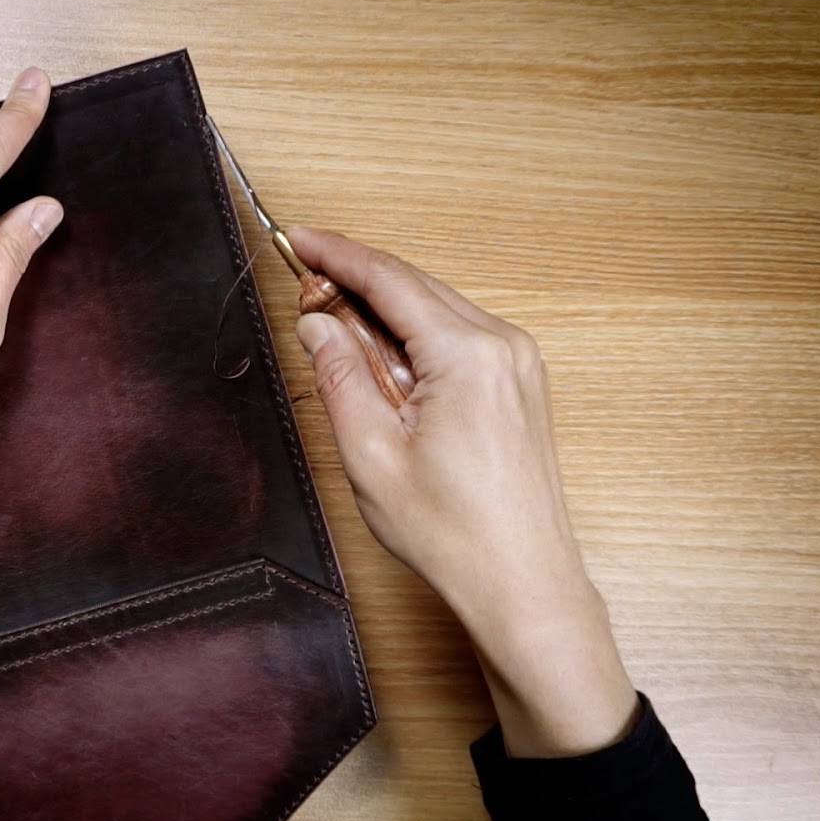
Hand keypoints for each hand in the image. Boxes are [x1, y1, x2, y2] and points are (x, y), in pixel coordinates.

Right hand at [288, 226, 635, 756]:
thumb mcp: (370, 453)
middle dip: (356, 281)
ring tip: (334, 331)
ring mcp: (519, 362)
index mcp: (467, 356)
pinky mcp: (520, 383)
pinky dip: (414, 334)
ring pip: (436, 308)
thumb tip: (317, 322)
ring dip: (383, 309)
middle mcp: (502, 345)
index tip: (297, 239)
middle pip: (415, 286)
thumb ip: (340, 375)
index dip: (337, 254)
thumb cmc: (452, 532)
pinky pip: (458, 335)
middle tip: (302, 292)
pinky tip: (382, 358)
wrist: (522, 581)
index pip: (390, 279)